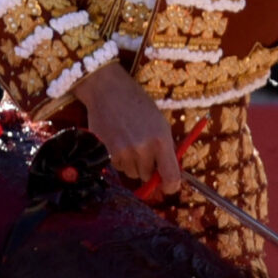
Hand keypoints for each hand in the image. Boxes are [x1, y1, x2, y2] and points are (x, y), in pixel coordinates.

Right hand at [71, 61, 179, 194]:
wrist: (108, 91)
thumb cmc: (138, 105)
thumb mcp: (160, 123)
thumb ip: (166, 149)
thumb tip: (169, 175)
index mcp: (161, 140)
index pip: (171, 177)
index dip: (170, 186)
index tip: (167, 187)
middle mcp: (143, 149)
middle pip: (147, 176)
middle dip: (147, 168)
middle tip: (142, 150)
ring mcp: (123, 152)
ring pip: (131, 173)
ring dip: (131, 163)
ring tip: (128, 141)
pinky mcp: (107, 152)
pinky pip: (117, 167)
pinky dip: (118, 159)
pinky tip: (116, 141)